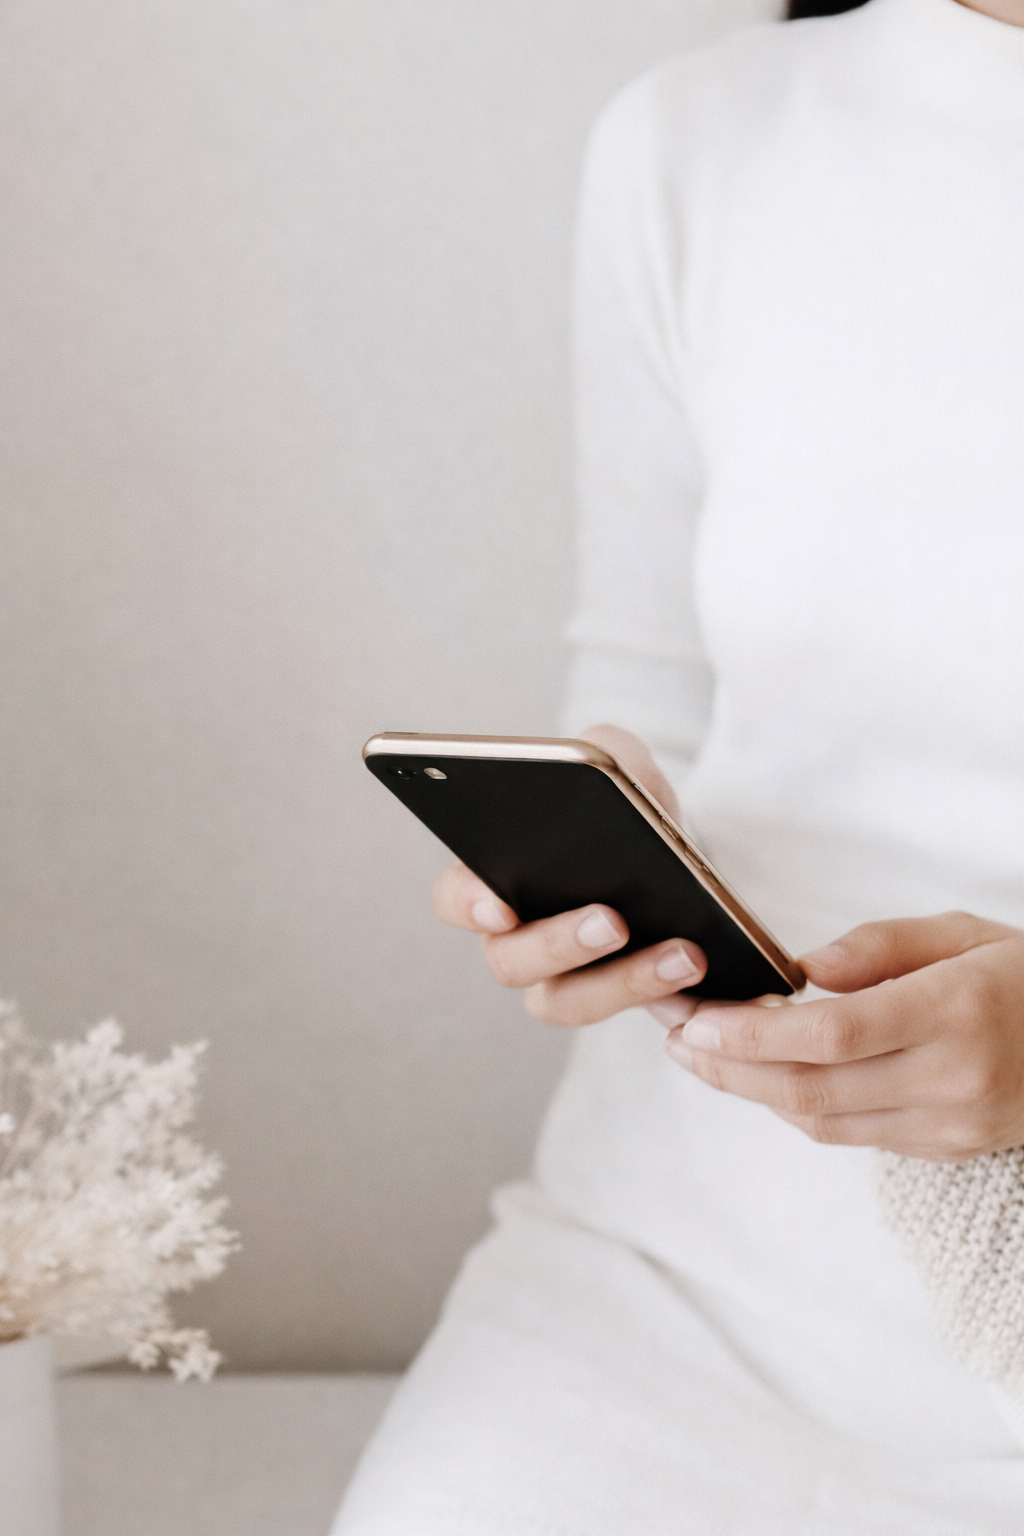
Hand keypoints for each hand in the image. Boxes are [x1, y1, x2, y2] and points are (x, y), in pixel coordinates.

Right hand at [432, 724, 707, 1026]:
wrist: (671, 848)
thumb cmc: (621, 803)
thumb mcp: (615, 760)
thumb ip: (602, 755)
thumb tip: (607, 778)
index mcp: (493, 878)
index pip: (456, 899)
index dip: (470, 905)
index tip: (500, 907)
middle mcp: (515, 939)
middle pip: (511, 962)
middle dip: (560, 944)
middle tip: (612, 921)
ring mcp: (563, 979)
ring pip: (568, 1001)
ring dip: (625, 981)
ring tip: (685, 954)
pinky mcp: (618, 999)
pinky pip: (629, 1014)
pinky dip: (664, 996)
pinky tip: (704, 967)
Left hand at [665, 912, 1023, 1160]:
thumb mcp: (965, 931)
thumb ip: (880, 946)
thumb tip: (803, 968)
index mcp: (956, 1012)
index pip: (831, 1034)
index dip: (751, 1035)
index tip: (695, 1022)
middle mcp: (952, 1079)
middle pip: (812, 1087)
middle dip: (730, 1070)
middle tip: (677, 1040)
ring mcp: (950, 1125)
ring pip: (823, 1121)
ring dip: (753, 1092)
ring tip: (703, 1057)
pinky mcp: (946, 1148)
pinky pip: (852, 1133)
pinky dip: (799, 1104)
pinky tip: (766, 1075)